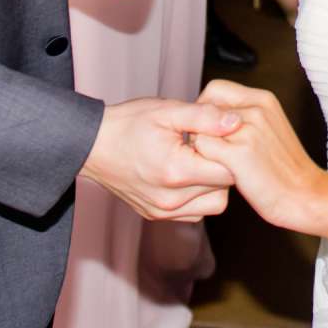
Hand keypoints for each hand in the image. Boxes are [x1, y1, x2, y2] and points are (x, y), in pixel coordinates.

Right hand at [82, 96, 243, 221]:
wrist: (91, 144)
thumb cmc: (128, 124)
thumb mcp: (168, 111)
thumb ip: (205, 117)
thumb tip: (236, 122)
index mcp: (176, 172)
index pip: (229, 172)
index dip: (231, 152)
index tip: (218, 137)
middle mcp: (171, 200)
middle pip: (224, 190)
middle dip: (223, 167)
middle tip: (206, 146)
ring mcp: (163, 212)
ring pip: (212, 204)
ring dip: (212, 184)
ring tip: (196, 159)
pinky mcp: (157, 216)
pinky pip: (194, 212)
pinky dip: (197, 196)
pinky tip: (186, 173)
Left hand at [197, 80, 322, 233]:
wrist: (305, 195)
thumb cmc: (285, 168)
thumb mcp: (270, 127)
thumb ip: (244, 115)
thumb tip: (209, 114)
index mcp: (263, 99)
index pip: (215, 88)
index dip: (205, 108)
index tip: (208, 129)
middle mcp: (256, 109)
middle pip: (204, 108)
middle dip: (200, 127)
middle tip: (210, 148)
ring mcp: (248, 130)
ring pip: (200, 128)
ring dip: (201, 146)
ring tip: (218, 163)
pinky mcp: (239, 154)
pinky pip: (202, 148)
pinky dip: (202, 161)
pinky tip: (218, 172)